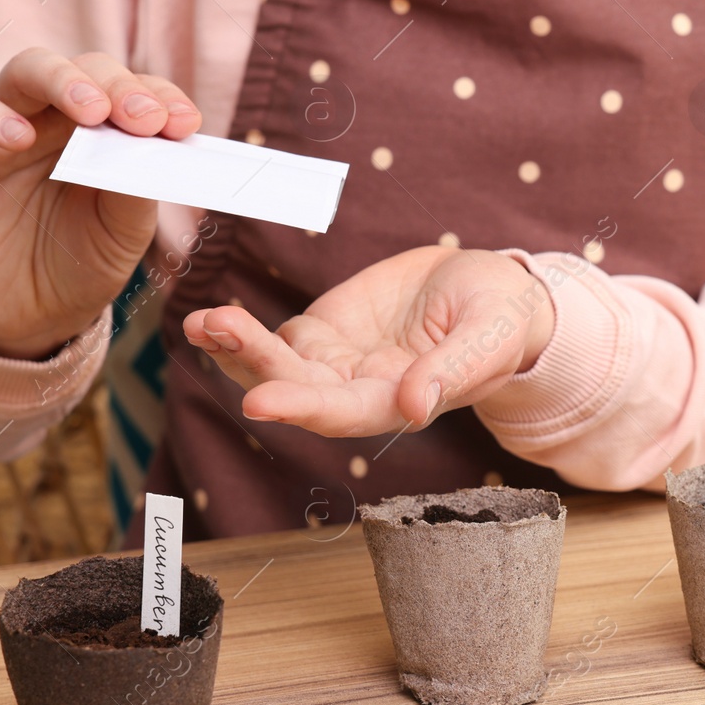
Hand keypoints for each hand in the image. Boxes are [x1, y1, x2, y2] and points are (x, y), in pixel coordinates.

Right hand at [0, 48, 201, 358]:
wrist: (32, 314)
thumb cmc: (85, 261)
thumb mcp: (124, 231)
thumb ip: (134, 186)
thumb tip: (147, 143)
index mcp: (106, 130)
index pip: (134, 91)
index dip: (160, 96)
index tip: (185, 124)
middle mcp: (57, 119)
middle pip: (84, 69)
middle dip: (118, 85)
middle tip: (142, 118)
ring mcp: (8, 129)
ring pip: (26, 70)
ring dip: (61, 79)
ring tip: (90, 111)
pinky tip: (18, 138)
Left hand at [183, 246, 555, 435]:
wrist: (491, 291)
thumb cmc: (502, 319)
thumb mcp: (490, 336)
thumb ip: (453, 370)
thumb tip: (415, 408)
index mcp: (401, 401)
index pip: (343, 413)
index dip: (301, 407)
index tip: (259, 400)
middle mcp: (360, 391)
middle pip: (298, 386)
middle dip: (255, 361)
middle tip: (216, 327)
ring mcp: (338, 363)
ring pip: (277, 365)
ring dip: (236, 348)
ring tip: (202, 323)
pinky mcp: (325, 331)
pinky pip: (275, 338)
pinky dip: (240, 333)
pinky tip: (210, 320)